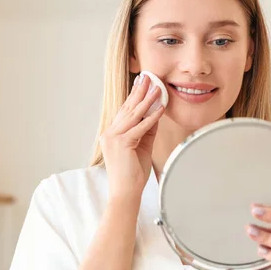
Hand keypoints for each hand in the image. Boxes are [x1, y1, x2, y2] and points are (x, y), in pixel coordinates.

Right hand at [99, 73, 164, 202]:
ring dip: (147, 100)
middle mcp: (110, 133)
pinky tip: (160, 109)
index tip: (142, 84)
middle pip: (128, 108)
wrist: (125, 192)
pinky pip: (140, 127)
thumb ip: (147, 130)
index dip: (134, 96)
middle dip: (139, 92)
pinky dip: (152, 117)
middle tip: (148, 77)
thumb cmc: (133, 173)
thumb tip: (156, 114)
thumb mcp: (142, 147)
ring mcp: (114, 138)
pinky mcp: (122, 143)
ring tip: (157, 88)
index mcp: (111, 134)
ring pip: (134, 114)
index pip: (124, 111)